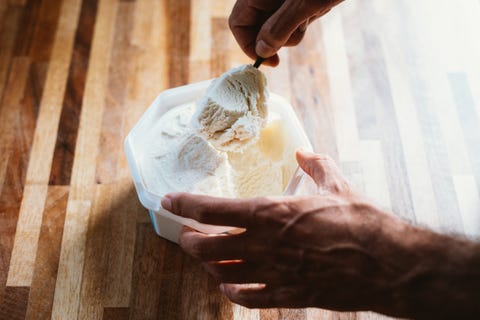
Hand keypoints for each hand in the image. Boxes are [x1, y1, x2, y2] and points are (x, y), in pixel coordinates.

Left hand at [161, 151, 479, 317]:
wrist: (388, 264)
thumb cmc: (363, 222)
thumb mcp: (338, 185)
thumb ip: (316, 166)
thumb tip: (303, 153)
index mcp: (272, 213)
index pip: (213, 210)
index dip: (185, 205)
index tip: (169, 201)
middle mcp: (265, 244)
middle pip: (207, 247)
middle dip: (189, 240)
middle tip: (186, 234)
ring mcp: (274, 272)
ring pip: (222, 273)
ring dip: (208, 265)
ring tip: (206, 258)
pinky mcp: (288, 294)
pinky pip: (250, 297)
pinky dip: (234, 291)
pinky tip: (230, 286)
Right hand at [229, 0, 343, 65]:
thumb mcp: (303, 5)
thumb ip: (280, 28)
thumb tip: (262, 51)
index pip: (238, 23)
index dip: (248, 45)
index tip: (267, 60)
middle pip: (256, 28)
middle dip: (275, 39)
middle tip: (297, 33)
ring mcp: (281, 1)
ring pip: (275, 28)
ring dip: (292, 32)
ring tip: (309, 15)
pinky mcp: (296, 2)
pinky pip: (290, 21)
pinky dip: (301, 23)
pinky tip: (316, 9)